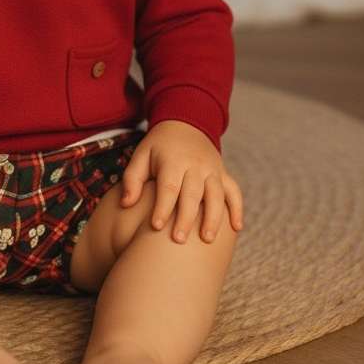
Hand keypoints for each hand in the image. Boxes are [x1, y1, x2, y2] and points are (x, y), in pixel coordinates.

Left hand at [119, 120, 243, 244]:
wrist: (185, 123)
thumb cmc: (158, 147)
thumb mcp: (141, 155)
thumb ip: (132, 179)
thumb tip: (125, 204)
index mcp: (173, 160)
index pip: (169, 186)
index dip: (162, 206)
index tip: (156, 226)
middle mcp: (196, 165)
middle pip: (193, 193)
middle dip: (187, 217)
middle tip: (179, 240)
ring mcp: (213, 169)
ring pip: (217, 194)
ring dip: (214, 217)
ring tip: (207, 239)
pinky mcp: (223, 173)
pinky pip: (234, 191)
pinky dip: (237, 208)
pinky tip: (236, 228)